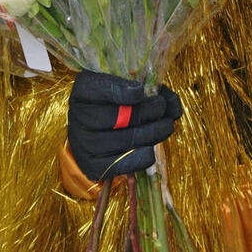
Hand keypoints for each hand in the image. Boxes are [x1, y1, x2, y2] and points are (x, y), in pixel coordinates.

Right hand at [67, 70, 183, 181]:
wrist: (94, 128)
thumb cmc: (116, 101)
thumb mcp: (127, 86)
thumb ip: (149, 90)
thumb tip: (173, 105)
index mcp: (84, 89)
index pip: (101, 89)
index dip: (122, 92)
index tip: (141, 91)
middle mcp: (78, 115)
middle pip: (115, 117)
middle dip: (145, 112)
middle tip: (162, 108)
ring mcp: (82, 142)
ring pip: (121, 140)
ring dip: (150, 134)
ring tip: (166, 126)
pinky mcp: (91, 165)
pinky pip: (117, 165)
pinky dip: (138, 158)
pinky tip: (151, 150)